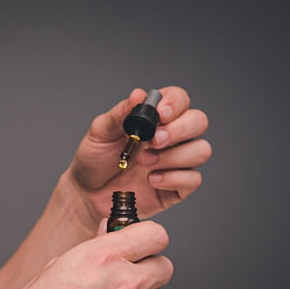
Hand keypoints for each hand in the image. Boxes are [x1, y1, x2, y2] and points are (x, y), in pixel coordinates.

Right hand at [0, 221, 172, 288]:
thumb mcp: (58, 266)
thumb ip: (93, 248)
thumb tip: (110, 233)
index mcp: (103, 258)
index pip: (155, 234)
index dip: (148, 238)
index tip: (142, 243)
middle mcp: (124, 284)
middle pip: (165, 266)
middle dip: (149, 268)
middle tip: (129, 274)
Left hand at [67, 86, 210, 223]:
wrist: (88, 193)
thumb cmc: (95, 160)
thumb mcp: (100, 132)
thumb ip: (119, 113)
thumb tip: (138, 95)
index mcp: (155, 118)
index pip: (179, 99)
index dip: (175, 103)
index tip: (160, 114)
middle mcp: (171, 137)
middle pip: (199, 122)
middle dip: (178, 130)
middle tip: (154, 141)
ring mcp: (177, 162)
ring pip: (201, 150)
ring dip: (174, 156)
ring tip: (144, 162)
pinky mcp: (178, 186)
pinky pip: (193, 179)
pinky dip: (173, 178)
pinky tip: (151, 180)